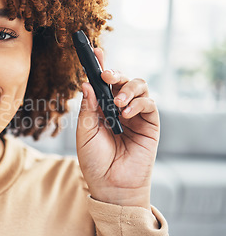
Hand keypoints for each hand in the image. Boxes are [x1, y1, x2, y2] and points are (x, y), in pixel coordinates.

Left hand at [76, 48, 158, 209]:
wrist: (110, 185)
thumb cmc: (94, 161)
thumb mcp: (84, 132)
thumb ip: (88, 108)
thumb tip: (86, 83)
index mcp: (100, 109)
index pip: (101, 83)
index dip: (99, 66)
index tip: (95, 51)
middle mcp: (118, 108)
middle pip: (121, 80)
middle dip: (115, 73)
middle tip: (106, 75)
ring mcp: (135, 115)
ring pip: (139, 86)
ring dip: (128, 88)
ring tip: (118, 102)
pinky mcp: (150, 124)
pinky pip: (149, 103)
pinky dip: (138, 102)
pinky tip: (126, 113)